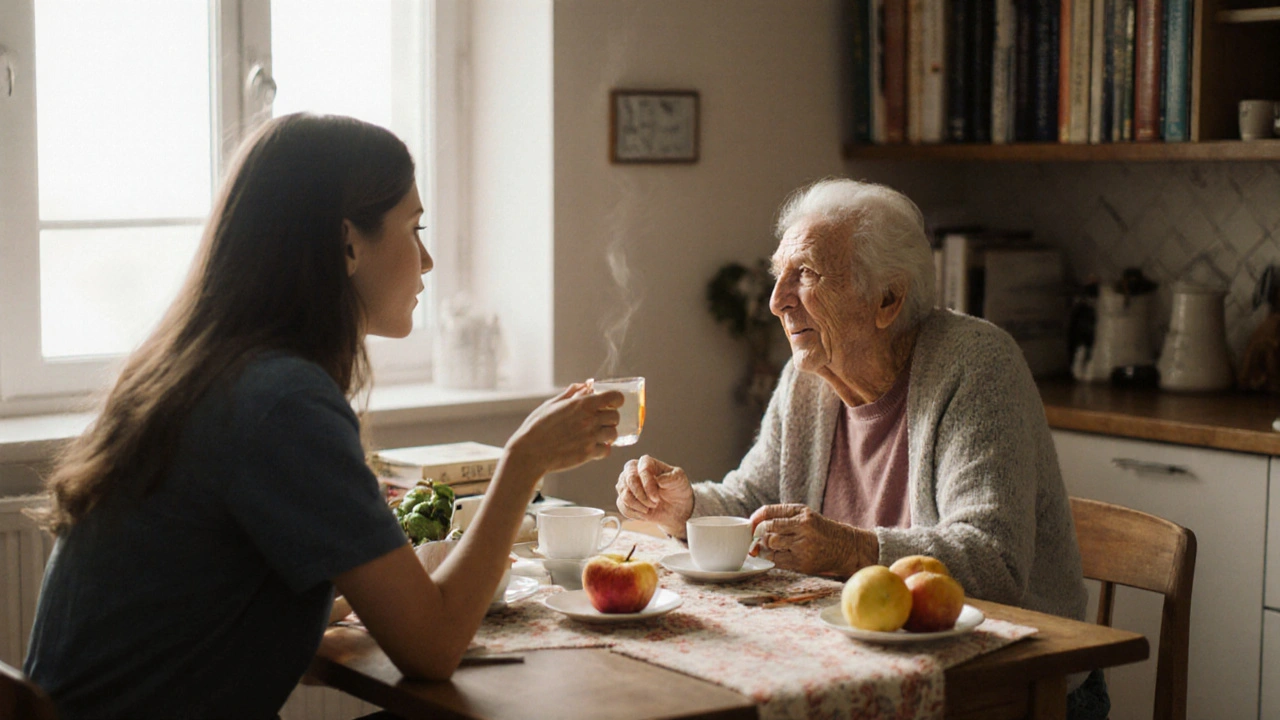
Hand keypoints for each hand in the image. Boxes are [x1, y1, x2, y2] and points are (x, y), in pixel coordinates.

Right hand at [505, 383, 622, 478]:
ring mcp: (590, 438)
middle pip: (615, 416)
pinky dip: (602, 449)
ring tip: (597, 435)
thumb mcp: (551, 405)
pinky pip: (606, 451)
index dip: (616, 399)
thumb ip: (571, 393)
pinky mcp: (588, 454)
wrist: (529, 452)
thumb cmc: (537, 427)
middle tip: (600, 421)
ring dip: (607, 434)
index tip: (612, 403)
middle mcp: (589, 420)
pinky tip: (593, 447)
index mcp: (582, 404)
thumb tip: (585, 385)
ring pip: (614, 434)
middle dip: (610, 418)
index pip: (614, 397)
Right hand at [614, 455, 694, 536]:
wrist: (674, 507)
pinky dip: (635, 513)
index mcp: (646, 462)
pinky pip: (622, 506)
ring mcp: (625, 484)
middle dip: (643, 496)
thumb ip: (672, 477)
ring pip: (625, 495)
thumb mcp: (680, 480)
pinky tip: (645, 512)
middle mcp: (632, 470)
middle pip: (630, 481)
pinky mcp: (622, 498)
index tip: (656, 498)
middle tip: (654, 503)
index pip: (642, 470)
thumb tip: (659, 480)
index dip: (648, 485)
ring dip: (640, 506)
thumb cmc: (676, 489)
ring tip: (651, 507)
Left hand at [748, 504, 877, 577]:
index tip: (751, 523)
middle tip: (758, 538)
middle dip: (759, 534)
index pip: (769, 511)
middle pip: (768, 528)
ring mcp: (803, 545)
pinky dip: (771, 558)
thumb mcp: (806, 516)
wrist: (845, 548)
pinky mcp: (802, 563)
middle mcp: (802, 527)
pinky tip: (776, 555)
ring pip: (771, 544)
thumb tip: (754, 528)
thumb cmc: (821, 531)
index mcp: (801, 513)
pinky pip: (777, 560)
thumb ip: (783, 517)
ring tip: (771, 546)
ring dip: (765, 546)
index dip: (755, 518)